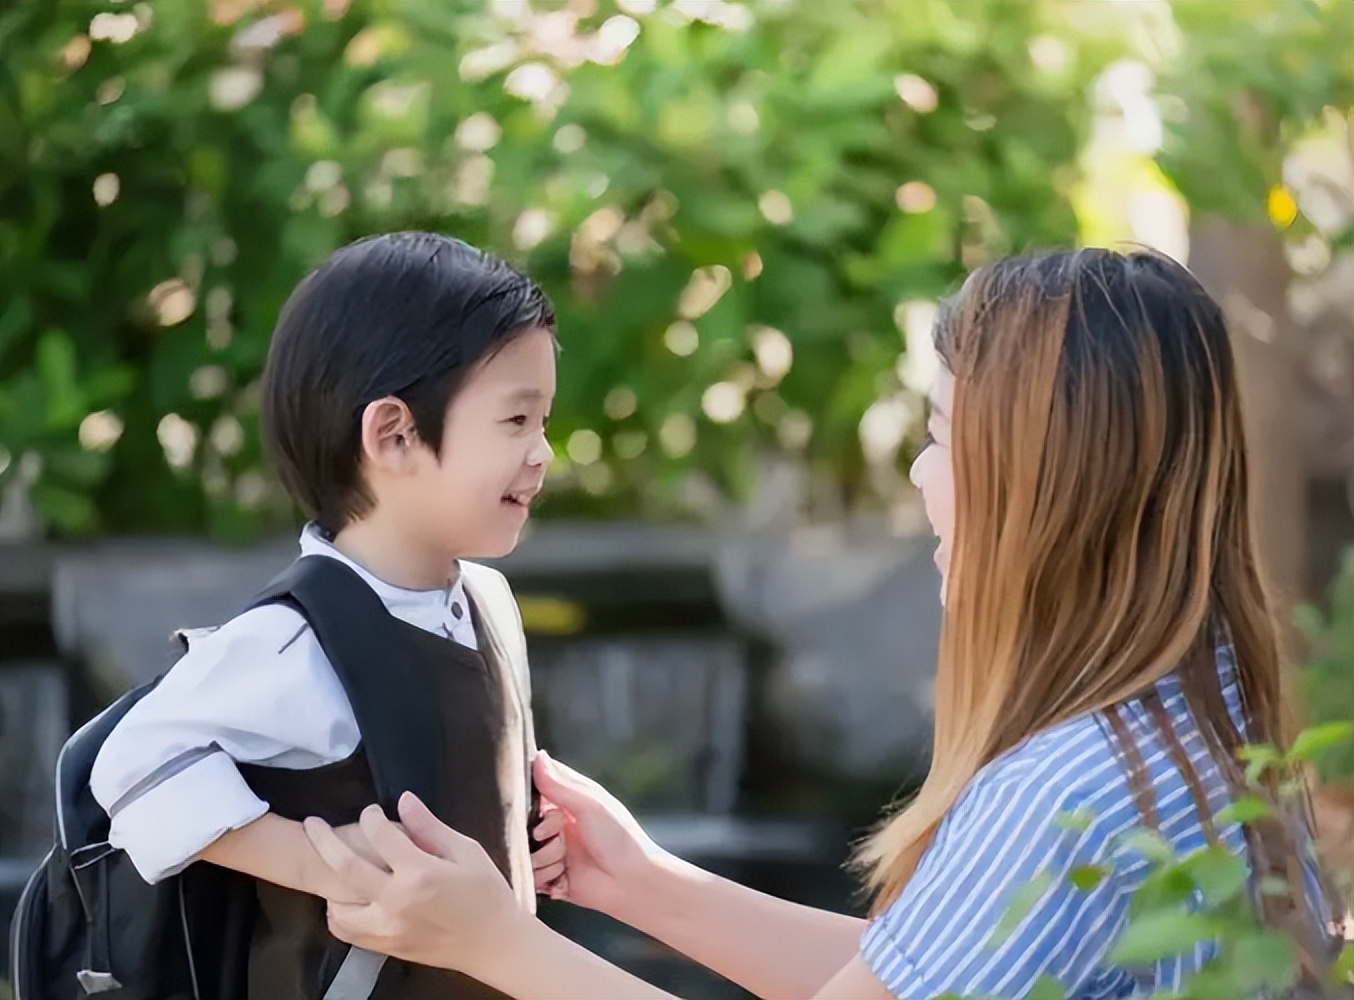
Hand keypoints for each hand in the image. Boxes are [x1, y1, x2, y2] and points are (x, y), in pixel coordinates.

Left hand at [303, 793, 525, 974]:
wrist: (494, 944)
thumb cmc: (486, 894)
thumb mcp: (466, 852)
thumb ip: (430, 827)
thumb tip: (404, 800)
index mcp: (420, 873)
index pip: (380, 835)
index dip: (371, 817)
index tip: (372, 812)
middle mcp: (396, 902)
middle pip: (344, 867)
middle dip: (323, 840)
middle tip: (311, 824)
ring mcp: (388, 928)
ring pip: (337, 908)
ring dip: (330, 885)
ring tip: (334, 869)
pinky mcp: (387, 947)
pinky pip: (347, 932)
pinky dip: (340, 916)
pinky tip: (349, 900)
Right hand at [529, 751, 669, 918]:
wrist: (631, 883)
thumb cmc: (620, 838)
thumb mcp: (590, 805)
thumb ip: (560, 785)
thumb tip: (538, 756)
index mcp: (569, 800)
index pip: (536, 787)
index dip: (531, 796)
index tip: (541, 805)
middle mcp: (558, 823)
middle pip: (526, 822)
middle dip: (540, 832)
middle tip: (558, 834)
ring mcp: (553, 850)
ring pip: (527, 850)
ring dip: (545, 856)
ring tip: (566, 859)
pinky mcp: (550, 876)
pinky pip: (530, 874)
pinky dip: (545, 876)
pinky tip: (563, 875)